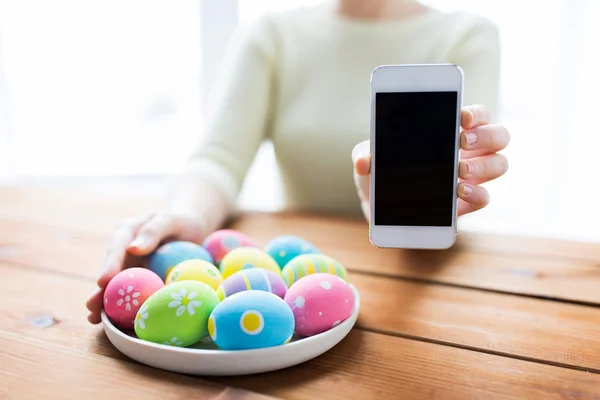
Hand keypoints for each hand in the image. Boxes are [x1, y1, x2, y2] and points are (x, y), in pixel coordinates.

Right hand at [85, 212, 206, 323]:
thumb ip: (154, 230)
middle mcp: (123, 251)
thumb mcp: (171, 219)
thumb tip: (134, 248)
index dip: (109, 265)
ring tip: (94, 318)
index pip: (116, 248)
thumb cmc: (181, 223)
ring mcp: (129, 267)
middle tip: (91, 306)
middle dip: (99, 289)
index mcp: (128, 231)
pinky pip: (129, 295)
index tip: (104, 280)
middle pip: (110, 271)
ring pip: (114, 286)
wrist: (191, 231)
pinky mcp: (137, 281)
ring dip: (104, 302)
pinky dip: (122, 308)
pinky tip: (116, 324)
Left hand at [352, 104, 509, 220]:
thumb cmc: (380, 170)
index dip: (477, 113)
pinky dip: (477, 194)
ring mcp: (471, 177)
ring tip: (460, 170)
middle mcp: (468, 151)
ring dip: (484, 166)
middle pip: (499, 136)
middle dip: (486, 136)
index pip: (477, 115)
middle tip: (461, 141)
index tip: (462, 117)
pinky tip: (460, 192)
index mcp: (450, 131)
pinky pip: (484, 197)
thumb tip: (364, 161)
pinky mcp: (465, 203)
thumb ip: (365, 153)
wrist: (377, 203)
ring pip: (499, 164)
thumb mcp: (369, 157)